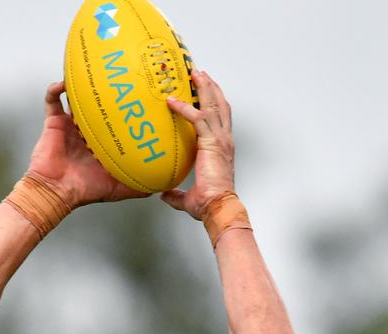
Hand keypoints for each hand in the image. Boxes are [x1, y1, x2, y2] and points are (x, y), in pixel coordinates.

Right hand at [27, 82, 149, 208]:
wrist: (56, 190)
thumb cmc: (84, 190)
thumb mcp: (117, 189)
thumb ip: (137, 186)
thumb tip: (160, 185)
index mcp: (100, 144)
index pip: (115, 123)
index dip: (124, 112)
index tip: (135, 100)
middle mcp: (86, 133)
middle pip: (98, 107)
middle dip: (106, 93)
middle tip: (118, 79)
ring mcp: (69, 126)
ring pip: (77, 99)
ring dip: (82, 86)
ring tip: (93, 71)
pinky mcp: (54, 123)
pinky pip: (52, 100)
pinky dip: (56, 89)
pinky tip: (64, 82)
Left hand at [161, 70, 235, 219]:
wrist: (219, 205)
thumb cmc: (209, 203)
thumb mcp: (189, 197)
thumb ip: (176, 194)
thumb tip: (163, 194)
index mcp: (222, 148)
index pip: (219, 119)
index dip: (213, 103)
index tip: (205, 92)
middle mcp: (224, 140)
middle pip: (219, 105)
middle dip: (210, 87)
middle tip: (199, 73)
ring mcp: (219, 139)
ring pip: (212, 105)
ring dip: (203, 87)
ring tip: (194, 73)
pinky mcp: (211, 142)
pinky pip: (197, 118)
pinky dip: (184, 107)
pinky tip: (172, 101)